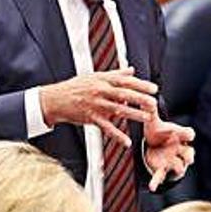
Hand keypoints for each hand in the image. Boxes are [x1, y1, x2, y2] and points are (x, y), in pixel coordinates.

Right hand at [39, 67, 157, 146]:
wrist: (56, 99)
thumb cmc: (76, 87)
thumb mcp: (95, 76)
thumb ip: (115, 74)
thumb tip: (131, 69)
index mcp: (103, 80)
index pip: (125, 81)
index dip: (141, 84)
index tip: (154, 89)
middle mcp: (100, 91)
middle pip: (124, 94)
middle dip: (140, 99)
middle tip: (154, 103)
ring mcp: (96, 105)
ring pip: (118, 110)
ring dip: (134, 115)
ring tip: (147, 118)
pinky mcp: (91, 118)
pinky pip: (107, 128)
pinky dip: (117, 136)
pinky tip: (127, 142)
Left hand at [144, 114, 194, 191]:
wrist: (154, 145)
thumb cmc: (158, 132)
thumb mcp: (154, 121)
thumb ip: (151, 110)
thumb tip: (147, 98)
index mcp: (178, 136)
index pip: (188, 134)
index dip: (186, 134)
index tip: (186, 133)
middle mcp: (179, 149)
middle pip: (189, 152)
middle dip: (189, 155)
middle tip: (189, 156)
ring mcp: (172, 160)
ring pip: (180, 166)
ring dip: (179, 167)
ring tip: (176, 168)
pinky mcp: (162, 169)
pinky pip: (161, 176)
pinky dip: (157, 182)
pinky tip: (152, 187)